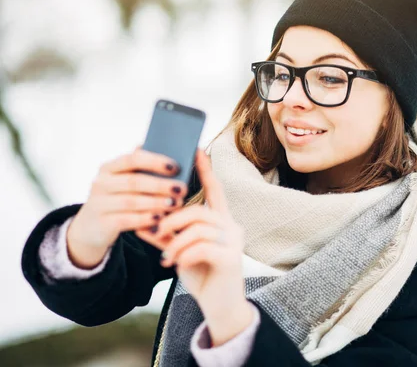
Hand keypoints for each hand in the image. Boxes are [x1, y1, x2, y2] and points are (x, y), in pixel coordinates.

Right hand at [67, 147, 187, 268]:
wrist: (91, 228)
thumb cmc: (118, 199)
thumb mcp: (124, 183)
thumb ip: (141, 170)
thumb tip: (167, 152)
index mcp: (109, 168)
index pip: (132, 159)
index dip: (154, 162)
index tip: (176, 167)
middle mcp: (101, 183)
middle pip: (134, 181)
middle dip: (160, 185)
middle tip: (182, 189)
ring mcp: (99, 203)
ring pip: (131, 201)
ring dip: (156, 202)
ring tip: (175, 203)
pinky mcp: (101, 223)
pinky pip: (126, 220)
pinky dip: (145, 218)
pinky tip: (160, 218)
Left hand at [136, 150, 253, 345]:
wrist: (221, 307)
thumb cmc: (203, 275)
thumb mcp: (180, 252)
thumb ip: (166, 236)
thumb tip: (141, 223)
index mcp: (221, 221)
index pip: (215, 190)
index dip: (206, 170)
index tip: (196, 149)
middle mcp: (232, 227)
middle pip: (199, 210)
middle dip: (174, 219)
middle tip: (158, 231)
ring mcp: (234, 242)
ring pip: (199, 227)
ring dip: (176, 240)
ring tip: (166, 255)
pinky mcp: (231, 259)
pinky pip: (202, 247)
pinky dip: (183, 253)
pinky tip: (175, 264)